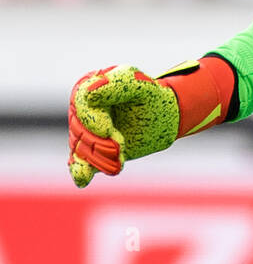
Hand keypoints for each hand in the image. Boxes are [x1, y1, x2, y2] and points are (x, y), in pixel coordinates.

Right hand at [68, 64, 180, 187]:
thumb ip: (116, 84)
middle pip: (79, 130)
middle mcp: (82, 110)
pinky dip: (81, 171)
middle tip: (121, 146)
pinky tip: (84, 178)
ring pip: (81, 148)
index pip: (80, 105)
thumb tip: (87, 94)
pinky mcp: (93, 152)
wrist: (163, 119)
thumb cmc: (151, 98)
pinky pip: (79, 163)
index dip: (91, 120)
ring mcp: (85, 132)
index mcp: (90, 86)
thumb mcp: (141, 86)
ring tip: (120, 158)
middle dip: (99, 142)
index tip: (108, 130)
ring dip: (100, 158)